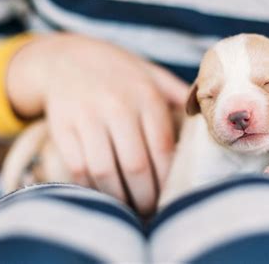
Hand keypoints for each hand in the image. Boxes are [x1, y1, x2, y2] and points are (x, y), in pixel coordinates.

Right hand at [7, 33, 188, 214]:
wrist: (65, 58)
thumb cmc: (118, 72)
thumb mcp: (152, 74)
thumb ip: (179, 95)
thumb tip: (206, 119)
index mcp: (146, 96)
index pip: (163, 148)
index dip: (168, 179)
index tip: (170, 196)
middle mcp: (117, 106)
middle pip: (136, 165)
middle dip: (146, 197)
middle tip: (150, 210)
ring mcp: (87, 116)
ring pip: (105, 171)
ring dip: (119, 198)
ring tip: (129, 208)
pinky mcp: (62, 127)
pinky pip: (78, 168)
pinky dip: (92, 188)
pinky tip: (103, 193)